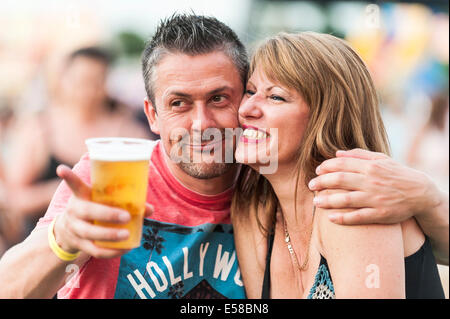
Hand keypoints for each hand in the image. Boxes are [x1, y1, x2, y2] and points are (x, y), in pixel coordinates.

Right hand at [53, 165, 152, 258]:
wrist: (67, 231)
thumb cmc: (93, 210)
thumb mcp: (101, 202)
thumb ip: (123, 202)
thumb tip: (150, 209)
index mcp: (81, 196)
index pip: (75, 184)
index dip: (68, 177)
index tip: (61, 169)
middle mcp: (74, 211)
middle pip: (87, 212)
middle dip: (107, 214)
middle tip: (126, 216)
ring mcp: (75, 229)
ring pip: (90, 233)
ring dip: (109, 235)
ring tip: (126, 235)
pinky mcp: (79, 245)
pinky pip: (94, 251)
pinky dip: (111, 252)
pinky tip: (125, 249)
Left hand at [308, 149, 440, 224]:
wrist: (420, 193)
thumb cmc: (396, 174)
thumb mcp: (381, 159)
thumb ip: (358, 155)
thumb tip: (336, 153)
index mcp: (371, 166)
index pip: (342, 164)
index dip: (326, 167)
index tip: (316, 171)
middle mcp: (371, 181)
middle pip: (340, 181)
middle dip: (321, 183)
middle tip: (310, 186)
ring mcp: (375, 199)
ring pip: (346, 199)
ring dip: (328, 201)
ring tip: (316, 202)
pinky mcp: (380, 214)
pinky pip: (358, 217)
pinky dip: (343, 218)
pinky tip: (330, 217)